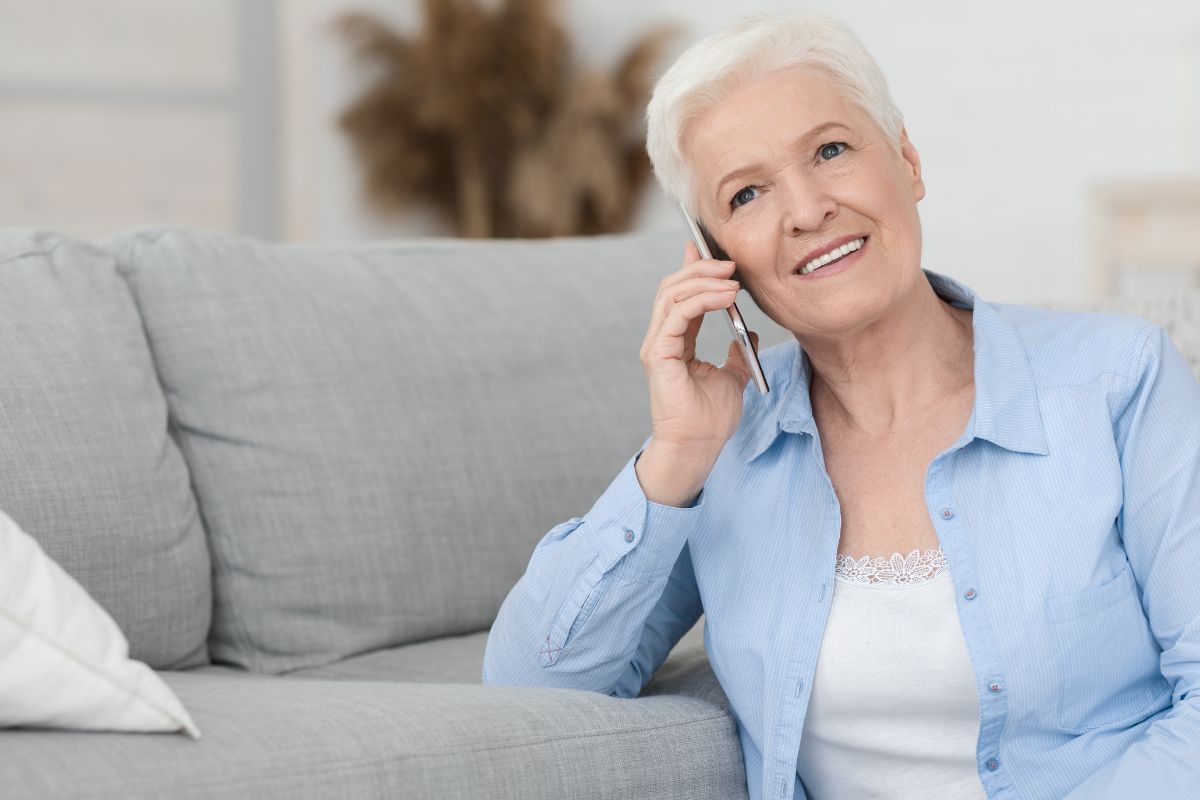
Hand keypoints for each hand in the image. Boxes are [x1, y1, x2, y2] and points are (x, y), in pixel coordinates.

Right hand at [638, 241, 759, 462]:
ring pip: (671, 294)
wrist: (698, 447)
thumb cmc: (709, 420)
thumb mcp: (733, 377)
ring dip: (703, 280)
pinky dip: (702, 299)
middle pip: (672, 287)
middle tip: (731, 263)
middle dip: (701, 268)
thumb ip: (736, 353)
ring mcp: (656, 345)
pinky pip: (677, 314)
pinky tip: (726, 297)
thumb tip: (748, 334)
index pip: (680, 295)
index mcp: (675, 342)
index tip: (714, 252)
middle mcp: (661, 339)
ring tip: (732, 278)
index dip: (694, 269)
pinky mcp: (658, 354)